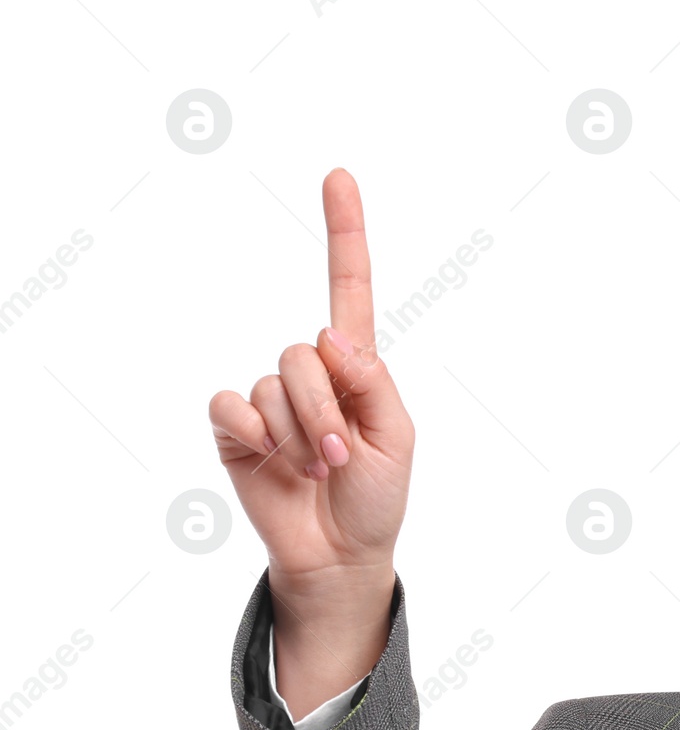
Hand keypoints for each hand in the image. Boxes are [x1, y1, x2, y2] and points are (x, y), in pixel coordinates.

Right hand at [209, 168, 413, 589]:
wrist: (339, 553)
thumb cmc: (375, 497)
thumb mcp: (396, 439)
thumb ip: (371, 381)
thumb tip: (330, 333)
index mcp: (355, 368)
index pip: (348, 290)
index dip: (344, 234)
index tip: (339, 176)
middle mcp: (310, 373)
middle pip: (304, 353)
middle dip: (326, 411)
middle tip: (340, 457)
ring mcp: (269, 398)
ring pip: (274, 384)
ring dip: (302, 435)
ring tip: (316, 469)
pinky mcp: (236, 426)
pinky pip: (234, 405)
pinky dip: (259, 436)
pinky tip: (274, 462)